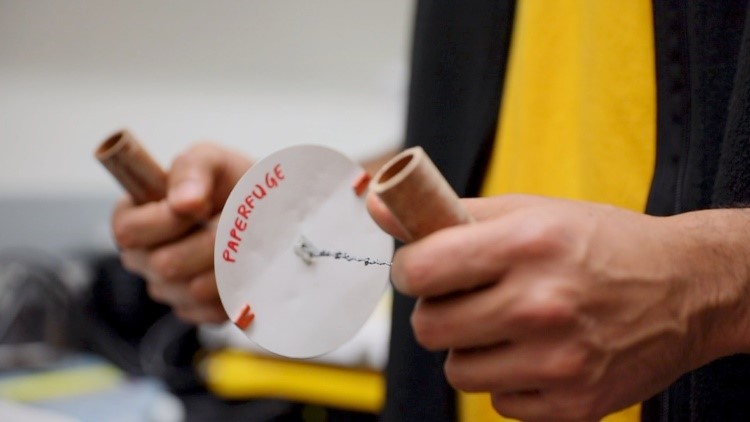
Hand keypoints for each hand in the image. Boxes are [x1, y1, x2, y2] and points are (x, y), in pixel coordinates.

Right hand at [112, 142, 251, 323]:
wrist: (266, 212)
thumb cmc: (229, 182)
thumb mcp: (212, 161)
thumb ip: (191, 170)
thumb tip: (183, 202)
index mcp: (133, 217)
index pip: (127, 232)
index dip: (162, 222)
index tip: (198, 208)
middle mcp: (143, 257)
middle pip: (163, 266)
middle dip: (208, 242)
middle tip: (234, 224)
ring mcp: (168, 289)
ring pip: (193, 291)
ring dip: (228, 264)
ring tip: (245, 242)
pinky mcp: (195, 311)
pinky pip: (212, 311)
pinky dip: (236, 288)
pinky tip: (245, 267)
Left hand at [367, 193, 749, 420]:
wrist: (686, 289)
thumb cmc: (604, 243)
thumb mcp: (531, 211)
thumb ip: (450, 213)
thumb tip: (378, 207)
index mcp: (528, 245)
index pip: (420, 271)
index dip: (410, 271)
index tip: (421, 271)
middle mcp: (542, 304)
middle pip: (429, 327)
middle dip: (438, 311)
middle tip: (467, 298)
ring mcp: (558, 362)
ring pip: (458, 370)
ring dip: (472, 347)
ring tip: (509, 324)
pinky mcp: (572, 405)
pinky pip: (498, 400)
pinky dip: (509, 378)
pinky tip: (538, 352)